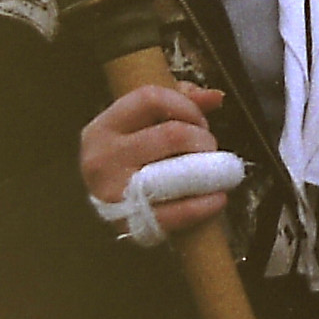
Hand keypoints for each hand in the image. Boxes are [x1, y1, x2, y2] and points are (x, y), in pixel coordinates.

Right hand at [80, 82, 228, 234]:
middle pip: (172, 134)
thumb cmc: (137, 159)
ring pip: (177, 171)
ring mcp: (112, 191)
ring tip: (215, 173)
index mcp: (104, 127)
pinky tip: (217, 199)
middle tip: (210, 151)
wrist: (116, 211)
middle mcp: (101, 157)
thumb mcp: (147, 124)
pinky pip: (177, 211)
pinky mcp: (128, 222)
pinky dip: (205, 205)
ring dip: (208, 170)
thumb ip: (182, 102)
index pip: (150, 98)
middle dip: (203, 139)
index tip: (200, 121)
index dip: (186, 105)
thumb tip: (215, 96)